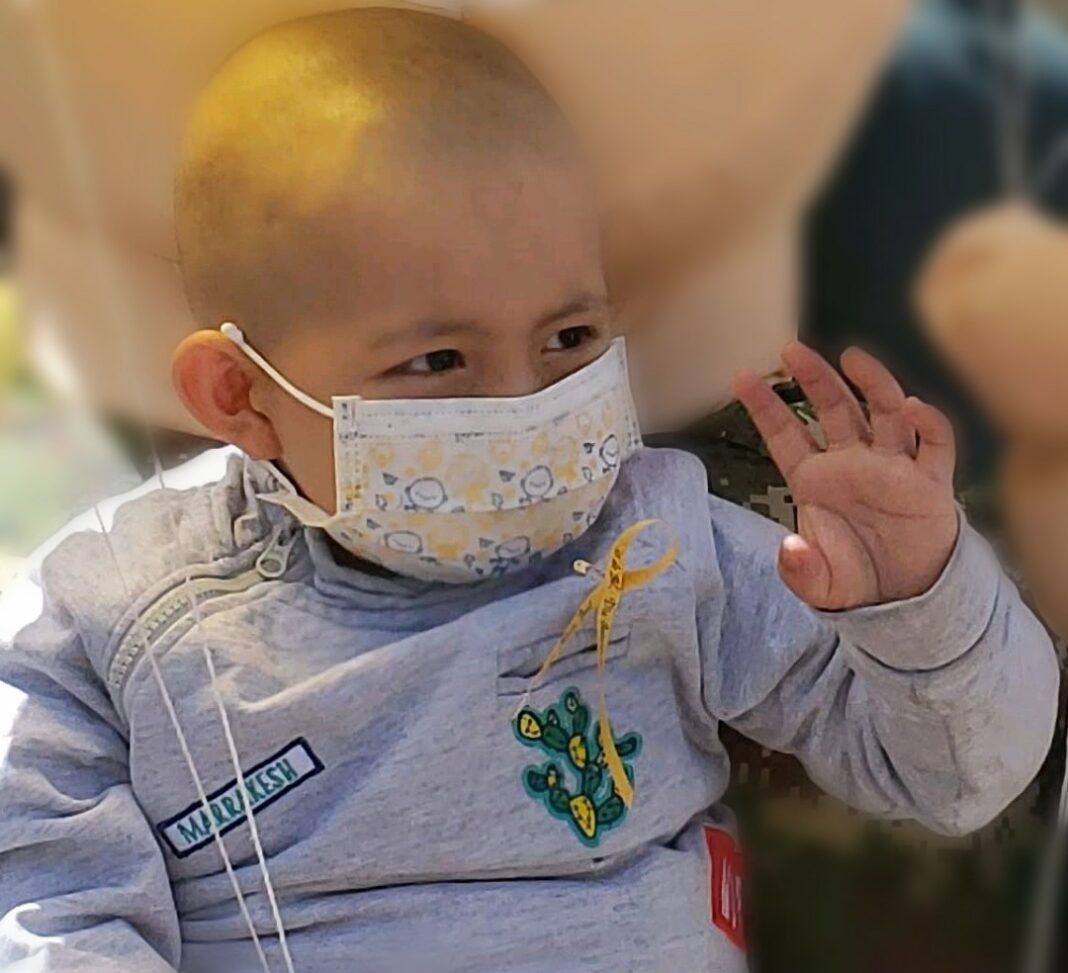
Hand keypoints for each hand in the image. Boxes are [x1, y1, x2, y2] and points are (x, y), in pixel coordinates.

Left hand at [734, 342, 957, 610]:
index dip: (764, 406)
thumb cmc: (854, 578)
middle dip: (814, 378)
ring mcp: (893, 467)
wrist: (905, 597)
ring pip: (883, 412)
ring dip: (871, 382)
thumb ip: (799, 569)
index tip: (741, 377)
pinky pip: (934, 443)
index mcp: (815, 481)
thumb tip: (790, 549)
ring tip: (853, 358)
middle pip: (833, 409)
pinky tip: (912, 407)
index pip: (785, 434)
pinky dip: (927, 422)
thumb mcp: (819, 583)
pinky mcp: (931, 481)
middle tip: (792, 350)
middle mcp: (852, 464)